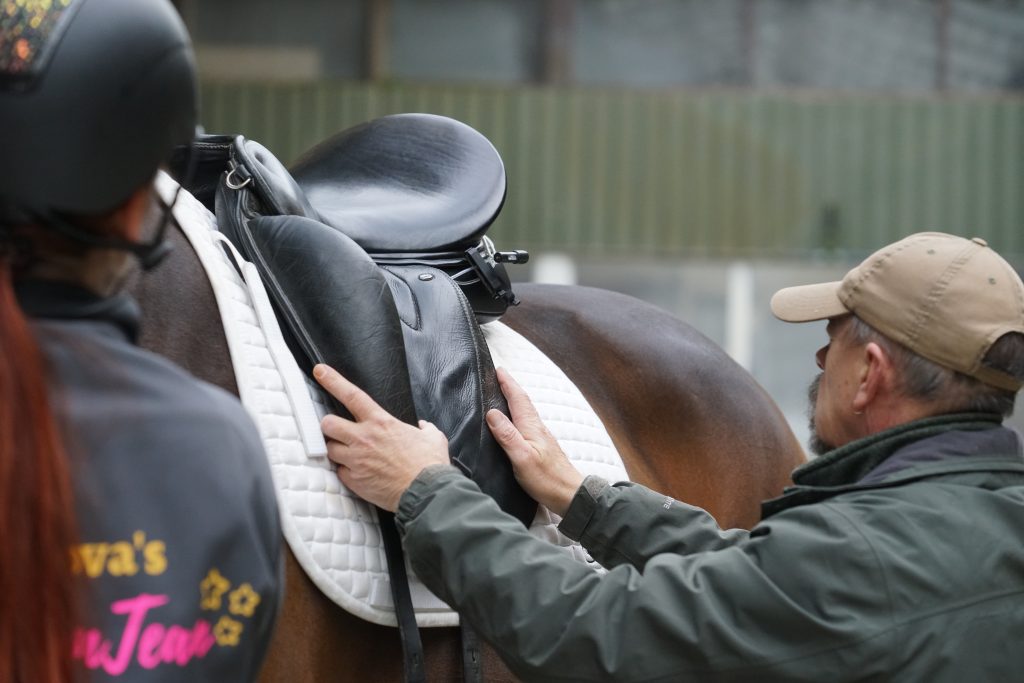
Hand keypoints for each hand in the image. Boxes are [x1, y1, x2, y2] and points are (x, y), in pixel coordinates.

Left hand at [314, 364, 449, 511]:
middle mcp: (364, 438)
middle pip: (328, 423)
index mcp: (381, 422)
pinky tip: (358, 473)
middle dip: (328, 425)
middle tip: (336, 430)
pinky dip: (346, 471)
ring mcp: (356, 459)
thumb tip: (422, 427)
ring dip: (336, 449)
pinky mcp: (354, 480)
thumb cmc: (430, 464)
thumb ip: (425, 429)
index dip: (333, 381)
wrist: (426, 492)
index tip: (320, 371)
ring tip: (349, 454)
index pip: (351, 395)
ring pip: (329, 448)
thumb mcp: (433, 438)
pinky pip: (339, 471)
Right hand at [486, 368, 583, 516]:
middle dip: (511, 387)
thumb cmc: (547, 479)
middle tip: (499, 376)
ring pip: (525, 412)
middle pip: (523, 402)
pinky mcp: (541, 447)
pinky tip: (515, 422)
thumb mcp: (522, 458)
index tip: (498, 369)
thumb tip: (492, 413)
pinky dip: (518, 416)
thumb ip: (507, 435)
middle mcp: (537, 428)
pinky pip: (527, 424)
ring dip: (515, 400)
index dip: (508, 383)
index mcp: (531, 427)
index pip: (518, 399)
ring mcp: (540, 438)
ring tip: (504, 394)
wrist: (570, 495)